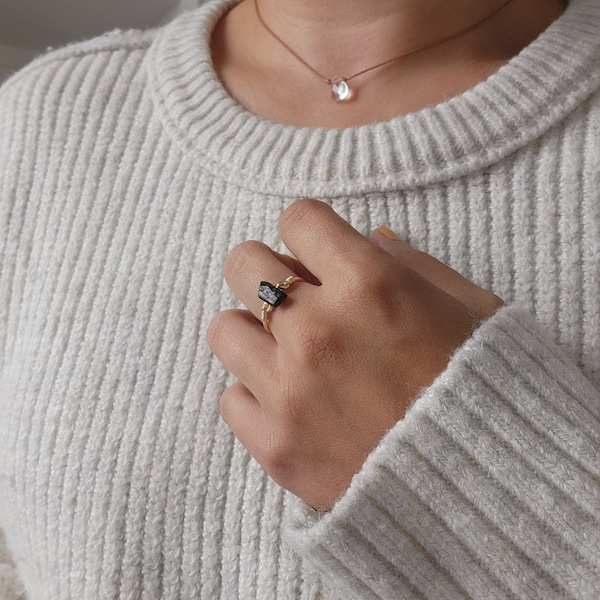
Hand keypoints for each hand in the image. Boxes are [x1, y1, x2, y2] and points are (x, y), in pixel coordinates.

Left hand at [207, 199, 501, 509]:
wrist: (487, 491)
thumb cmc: (485, 393)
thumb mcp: (471, 309)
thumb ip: (413, 265)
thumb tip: (367, 238)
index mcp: (371, 285)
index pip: (298, 218)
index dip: (309, 231)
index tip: (319, 252)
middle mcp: (319, 331)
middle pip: (243, 264)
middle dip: (268, 271)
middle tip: (295, 297)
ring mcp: (290, 391)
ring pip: (224, 328)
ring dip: (253, 332)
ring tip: (288, 352)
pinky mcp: (275, 446)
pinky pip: (230, 398)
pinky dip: (255, 396)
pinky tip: (290, 403)